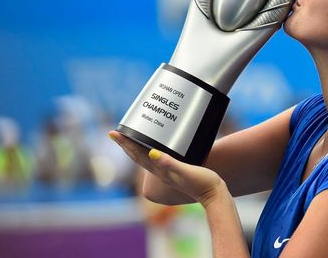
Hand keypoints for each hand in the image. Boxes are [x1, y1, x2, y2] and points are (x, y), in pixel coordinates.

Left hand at [109, 131, 226, 205]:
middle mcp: (160, 172)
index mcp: (160, 171)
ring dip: (135, 147)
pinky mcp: (175, 170)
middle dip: (126, 144)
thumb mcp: (186, 171)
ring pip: (145, 158)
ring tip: (129, 138)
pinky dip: (150, 150)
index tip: (114, 133)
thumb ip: (170, 163)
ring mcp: (167, 172)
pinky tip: (154, 147)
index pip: (137, 155)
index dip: (125, 143)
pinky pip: (157, 158)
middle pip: (137, 156)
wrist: (213, 195)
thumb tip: (152, 153)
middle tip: (115, 132)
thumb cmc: (201, 183)